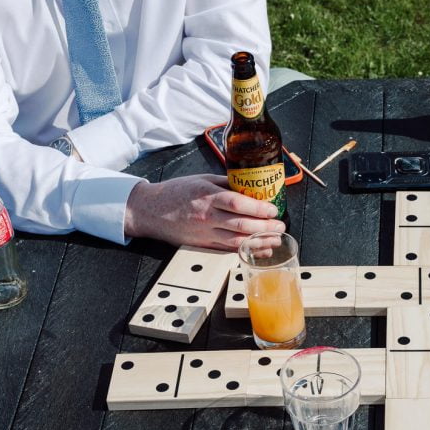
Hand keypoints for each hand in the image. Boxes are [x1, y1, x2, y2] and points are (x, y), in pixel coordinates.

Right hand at [123, 174, 283, 249]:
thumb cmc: (175, 192)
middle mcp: (207, 217)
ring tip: (276, 240)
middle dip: (264, 227)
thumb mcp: (201, 179)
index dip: (258, 208)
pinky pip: (228, 249)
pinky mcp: (203, 244)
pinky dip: (247, 250)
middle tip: (280, 227)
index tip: (273, 209)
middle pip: (241, 225)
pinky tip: (261, 250)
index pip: (237, 203)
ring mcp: (205, 233)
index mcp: (207, 196)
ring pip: (237, 240)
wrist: (150, 210)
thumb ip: (225, 184)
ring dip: (260, 242)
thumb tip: (249, 186)